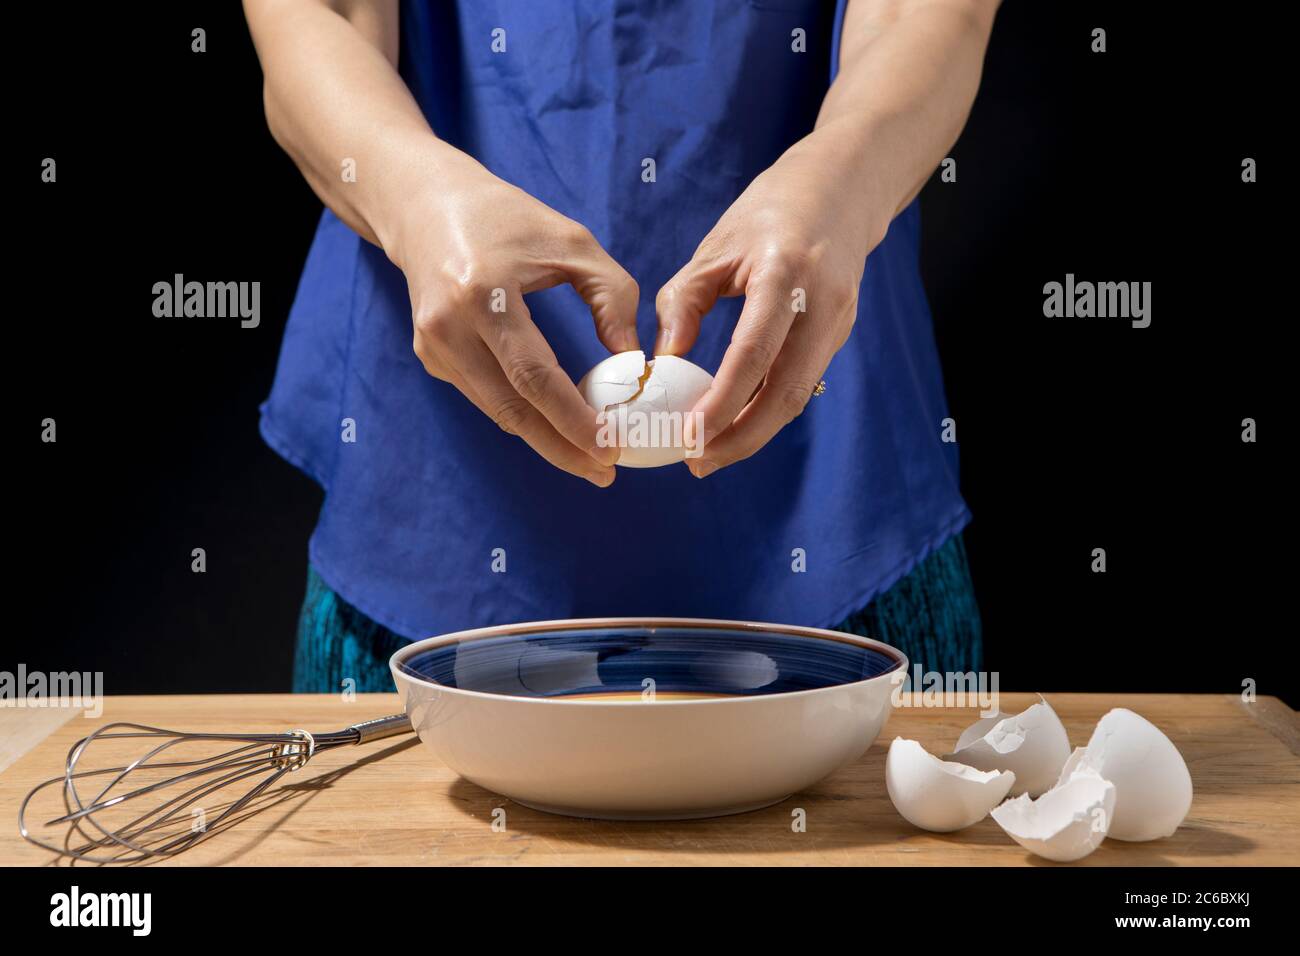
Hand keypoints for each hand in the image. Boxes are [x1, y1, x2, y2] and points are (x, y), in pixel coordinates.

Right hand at [383, 147, 638, 486]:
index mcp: (483, 293)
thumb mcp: (573, 242)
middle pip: (510, 408)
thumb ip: (612, 298)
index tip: (610, 448)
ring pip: (496, 410)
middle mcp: (448, 326)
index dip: (572, 419)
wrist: (425, 205)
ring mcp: (433, 346)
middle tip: (605, 471)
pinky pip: (485, 395)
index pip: (533, 374)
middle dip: (561, 448)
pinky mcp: (430, 356)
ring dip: (544, 439)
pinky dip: (522, 413)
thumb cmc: (509, 218)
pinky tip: (555, 423)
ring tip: (590, 458)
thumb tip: (634, 361)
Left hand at [654, 133, 886, 476]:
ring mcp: (839, 322)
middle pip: (786, 393)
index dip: (724, 402)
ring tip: (709, 452)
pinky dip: (766, 409)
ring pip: (797, 396)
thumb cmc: (769, 212)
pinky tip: (734, 422)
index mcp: (784, 272)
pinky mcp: (840, 334)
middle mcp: (821, 302)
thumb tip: (662, 364)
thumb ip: (685, 303)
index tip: (690, 437)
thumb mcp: (715, 247)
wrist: (842, 189)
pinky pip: (801, 382)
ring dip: (753, 431)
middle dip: (741, 437)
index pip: (755, 353)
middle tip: (697, 462)